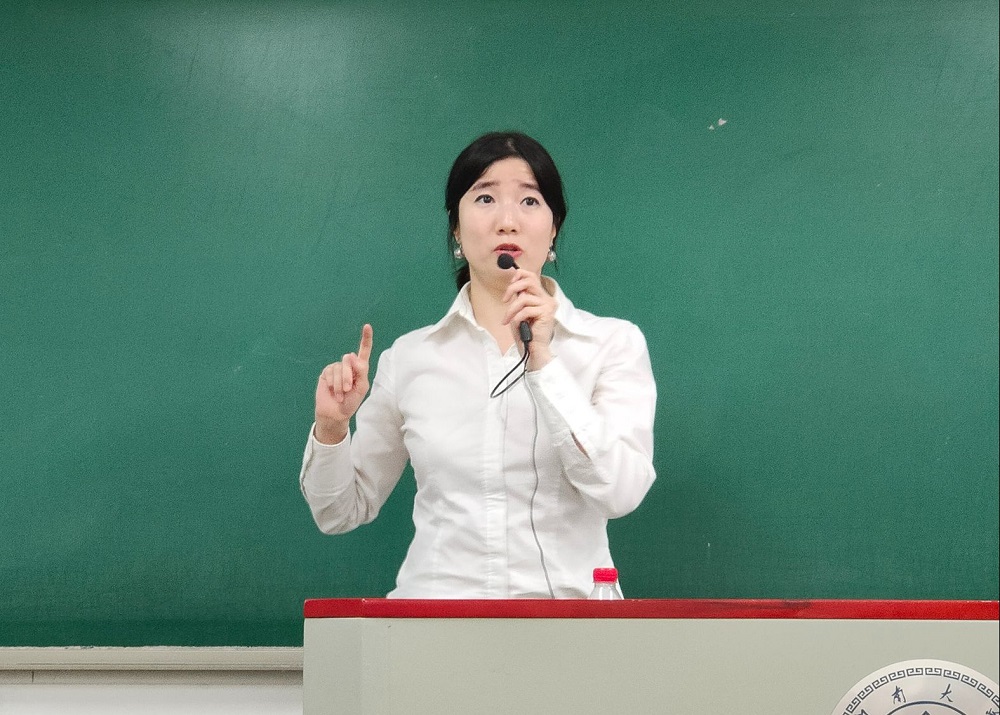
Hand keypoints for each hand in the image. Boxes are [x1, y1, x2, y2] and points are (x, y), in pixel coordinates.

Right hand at [314, 324, 372, 443]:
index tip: (367, 326)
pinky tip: (332, 392)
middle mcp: (348, 366)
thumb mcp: (361, 387)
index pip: (363, 351)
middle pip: (348, 361)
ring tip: (340, 394)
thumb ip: (360, 370)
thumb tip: (350, 355)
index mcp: (360, 368)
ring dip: (339, 384)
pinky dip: (332, 384)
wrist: (336, 412)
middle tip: (347, 389)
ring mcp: (336, 368)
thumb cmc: (351, 401)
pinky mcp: (326, 373)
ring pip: (339, 368)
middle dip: (348, 377)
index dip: (365, 338)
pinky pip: (329, 373)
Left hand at [501, 270, 556, 369]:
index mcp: (541, 296)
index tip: (509, 286)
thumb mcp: (520, 311)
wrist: (533, 349)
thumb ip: (520, 298)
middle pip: (529, 281)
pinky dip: (517, 317)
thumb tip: (514, 287)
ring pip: (524, 298)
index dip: (519, 276)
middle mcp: (547, 298)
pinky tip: (515, 324)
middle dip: (512, 289)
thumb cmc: (526, 332)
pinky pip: (526, 310)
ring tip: (507, 320)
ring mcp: (548, 305)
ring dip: (511, 310)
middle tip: (504, 300)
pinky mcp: (546, 313)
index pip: (532, 276)